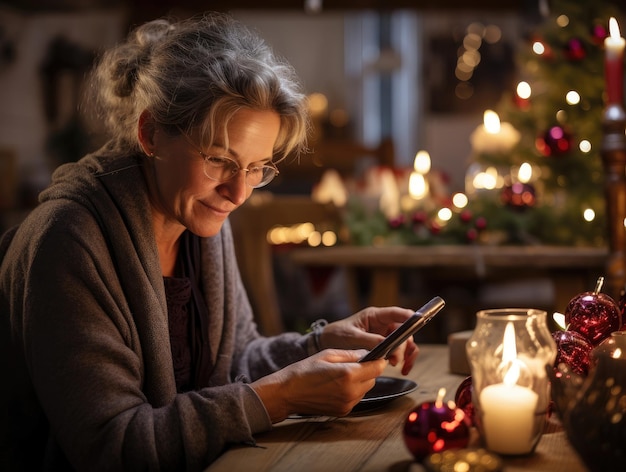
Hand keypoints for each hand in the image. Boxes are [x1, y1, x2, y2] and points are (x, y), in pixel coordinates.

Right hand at [251, 349, 385, 422]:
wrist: (287, 393)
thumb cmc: (304, 370)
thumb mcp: (327, 354)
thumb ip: (350, 354)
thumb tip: (366, 353)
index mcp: (348, 374)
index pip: (377, 368)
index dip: (378, 360)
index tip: (375, 356)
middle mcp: (351, 391)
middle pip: (373, 379)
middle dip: (367, 370)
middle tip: (353, 364)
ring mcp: (347, 404)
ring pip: (365, 389)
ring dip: (360, 381)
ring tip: (342, 375)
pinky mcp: (343, 411)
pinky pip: (356, 398)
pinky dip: (352, 391)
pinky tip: (337, 385)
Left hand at [318, 306, 419, 374]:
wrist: (327, 344)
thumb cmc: (337, 335)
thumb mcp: (351, 337)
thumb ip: (369, 340)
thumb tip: (385, 345)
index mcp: (375, 316)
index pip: (397, 313)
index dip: (409, 317)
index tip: (416, 323)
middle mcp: (383, 324)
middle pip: (404, 332)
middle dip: (403, 346)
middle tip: (394, 360)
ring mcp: (385, 335)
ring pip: (405, 343)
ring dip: (407, 354)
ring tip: (400, 367)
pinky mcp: (385, 346)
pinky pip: (400, 352)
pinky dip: (404, 360)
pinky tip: (402, 369)